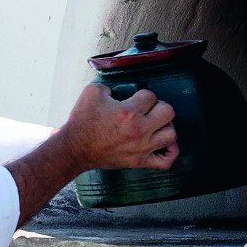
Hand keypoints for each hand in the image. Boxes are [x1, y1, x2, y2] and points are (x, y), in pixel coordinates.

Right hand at [59, 82, 177, 171]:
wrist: (74, 148)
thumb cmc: (83, 120)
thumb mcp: (92, 91)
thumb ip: (111, 85)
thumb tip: (123, 89)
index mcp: (128, 112)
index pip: (150, 96)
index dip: (142, 94)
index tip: (133, 99)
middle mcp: (139, 130)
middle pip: (168, 112)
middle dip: (158, 106)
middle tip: (147, 109)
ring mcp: (141, 148)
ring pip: (171, 134)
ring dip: (165, 126)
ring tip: (155, 124)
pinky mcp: (140, 162)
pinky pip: (166, 161)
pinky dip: (170, 151)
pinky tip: (163, 142)